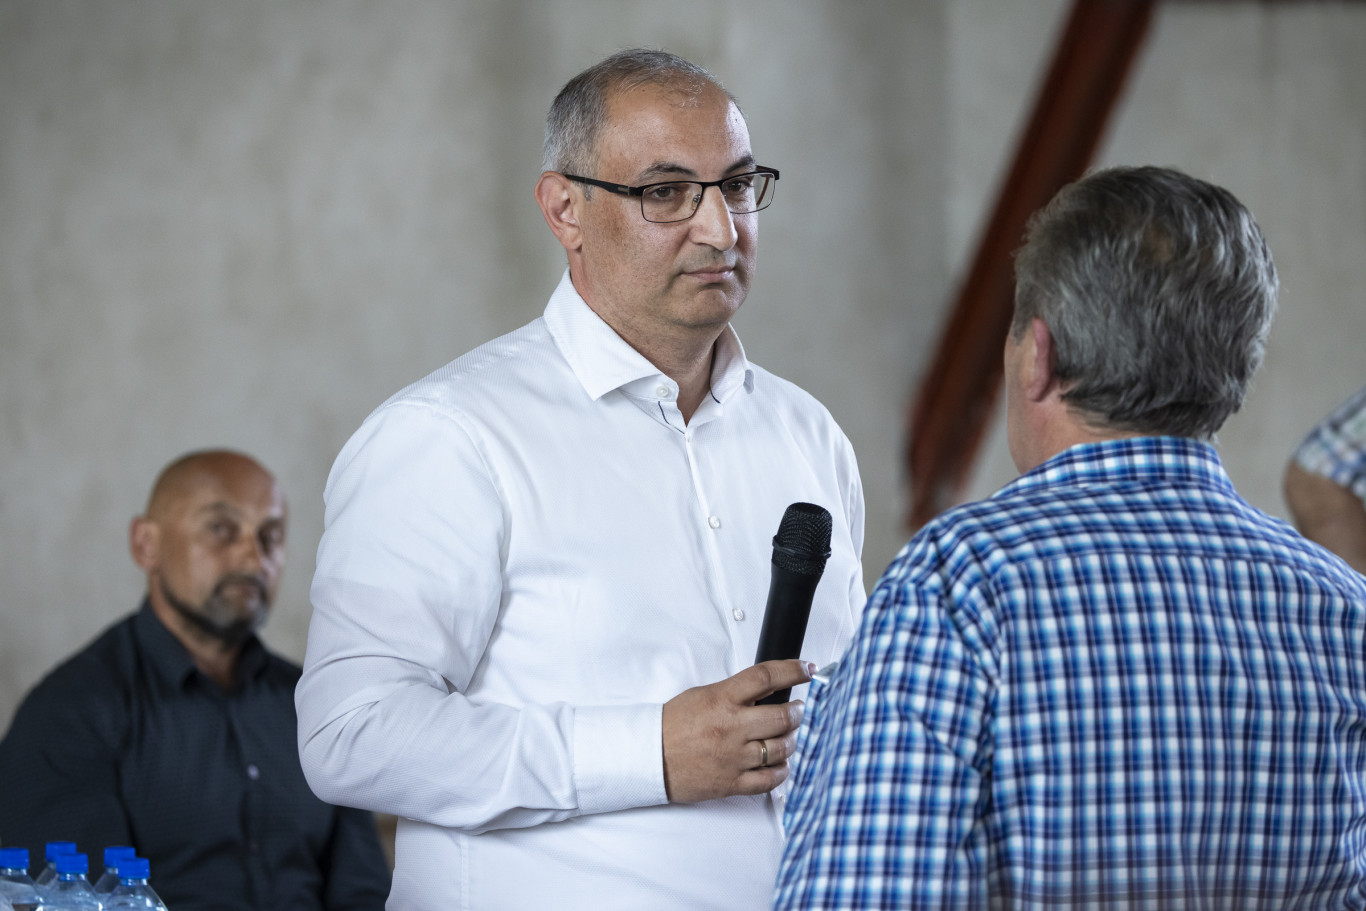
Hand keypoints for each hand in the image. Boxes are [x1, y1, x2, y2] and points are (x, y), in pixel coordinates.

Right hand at [661, 659, 812, 802]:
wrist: (649, 757)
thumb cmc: (673, 726)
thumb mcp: (702, 695)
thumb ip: (735, 693)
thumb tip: (766, 690)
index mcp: (722, 700)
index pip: (766, 677)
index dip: (793, 669)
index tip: (806, 669)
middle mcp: (731, 727)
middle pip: (783, 716)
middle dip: (798, 711)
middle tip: (797, 709)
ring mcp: (733, 757)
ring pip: (781, 748)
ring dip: (792, 740)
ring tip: (788, 735)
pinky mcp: (732, 782)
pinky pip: (770, 779)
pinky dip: (781, 770)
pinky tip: (780, 763)